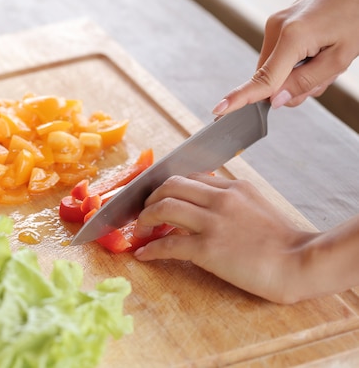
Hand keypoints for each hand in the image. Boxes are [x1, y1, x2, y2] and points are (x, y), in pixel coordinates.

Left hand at [133, 173, 318, 302]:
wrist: (299, 263)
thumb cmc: (283, 241)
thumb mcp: (257, 206)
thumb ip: (232, 201)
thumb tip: (204, 205)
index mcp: (233, 187)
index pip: (191, 177)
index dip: (169, 186)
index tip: (160, 196)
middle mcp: (220, 199)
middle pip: (171, 185)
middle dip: (151, 196)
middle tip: (144, 210)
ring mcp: (212, 222)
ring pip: (164, 208)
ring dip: (145, 218)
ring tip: (140, 228)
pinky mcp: (207, 248)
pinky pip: (168, 244)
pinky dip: (151, 249)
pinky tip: (143, 254)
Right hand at [212, 0, 358, 114]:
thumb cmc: (357, 13)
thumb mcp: (341, 57)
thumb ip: (306, 82)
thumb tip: (275, 100)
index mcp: (292, 36)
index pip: (263, 78)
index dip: (241, 98)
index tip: (220, 109)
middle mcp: (276, 28)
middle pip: (271, 78)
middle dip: (293, 87)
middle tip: (324, 75)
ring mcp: (275, 23)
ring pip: (276, 68)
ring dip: (297, 73)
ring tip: (325, 55)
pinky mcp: (279, 22)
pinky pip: (280, 55)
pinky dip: (296, 61)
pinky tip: (317, 49)